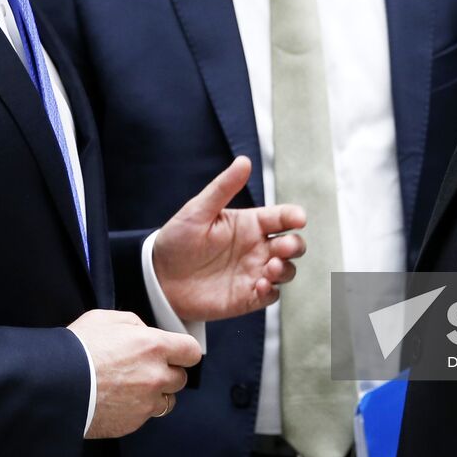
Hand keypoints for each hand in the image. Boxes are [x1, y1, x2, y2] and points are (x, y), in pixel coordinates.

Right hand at [68, 309, 199, 437]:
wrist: (56, 384)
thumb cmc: (78, 349)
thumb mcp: (107, 319)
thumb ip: (135, 324)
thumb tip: (145, 332)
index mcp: (153, 346)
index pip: (191, 351)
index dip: (183, 351)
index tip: (177, 353)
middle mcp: (155, 375)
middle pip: (181, 378)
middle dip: (167, 372)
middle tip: (145, 368)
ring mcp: (145, 402)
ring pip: (167, 401)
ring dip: (155, 394)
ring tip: (132, 387)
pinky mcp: (133, 422)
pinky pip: (146, 416)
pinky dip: (137, 409)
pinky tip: (118, 399)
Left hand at [153, 156, 305, 321]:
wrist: (158, 278)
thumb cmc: (177, 240)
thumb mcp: (198, 210)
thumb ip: (223, 187)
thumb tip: (244, 160)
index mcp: (249, 224)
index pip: (281, 217)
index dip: (294, 216)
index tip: (299, 218)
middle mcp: (256, 247)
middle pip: (292, 245)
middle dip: (295, 245)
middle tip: (284, 247)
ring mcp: (254, 272)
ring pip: (286, 270)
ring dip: (285, 269)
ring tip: (270, 267)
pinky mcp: (247, 296)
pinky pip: (271, 295)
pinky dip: (272, 291)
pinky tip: (260, 285)